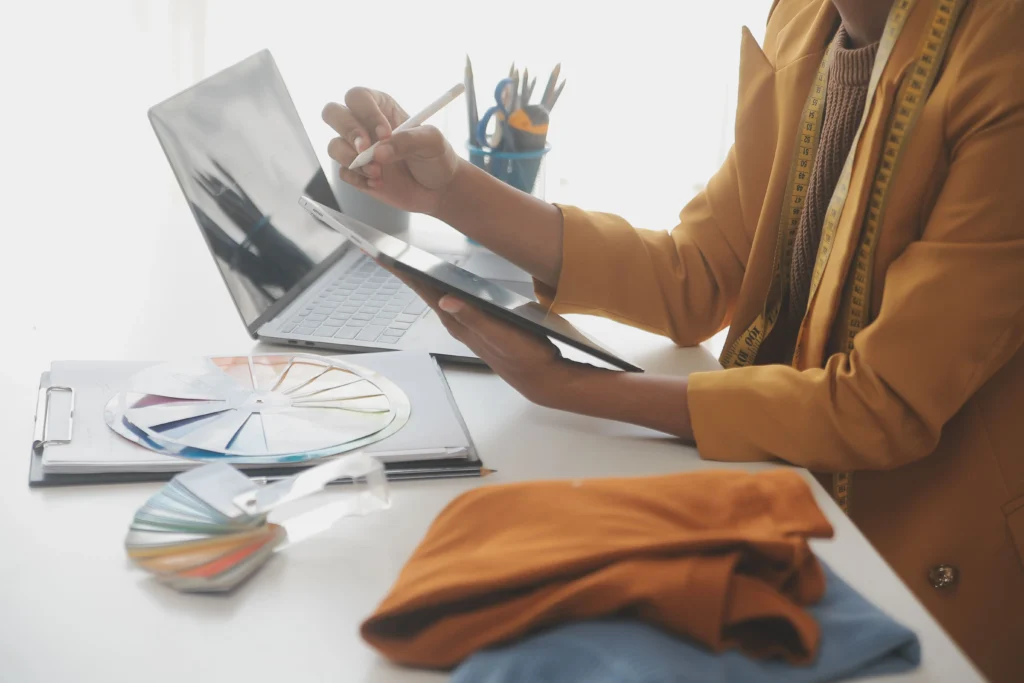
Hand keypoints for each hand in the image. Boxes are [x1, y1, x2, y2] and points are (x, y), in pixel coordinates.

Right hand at [322, 88, 460, 214]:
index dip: (367, 113)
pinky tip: (379, 184)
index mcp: (381, 107)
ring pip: (334, 146)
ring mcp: (357, 149)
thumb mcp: (432, 142)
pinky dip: (358, 180)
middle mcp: (364, 124)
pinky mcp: (356, 172)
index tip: (385, 134)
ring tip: (379, 173)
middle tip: (367, 151)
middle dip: (348, 132)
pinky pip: (343, 172)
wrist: (438, 190)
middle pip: (333, 114)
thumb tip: (379, 151)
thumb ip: (408, 140)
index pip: (358, 97)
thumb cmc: (436, 158)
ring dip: (353, 161)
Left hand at [379, 265, 579, 406]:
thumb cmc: (523, 355)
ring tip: (407, 263)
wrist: (540, 376)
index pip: (425, 291)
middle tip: (386, 253)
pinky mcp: (478, 325)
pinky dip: (443, 288)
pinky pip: (453, 302)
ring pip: (439, 296)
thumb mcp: (500, 334)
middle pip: (426, 292)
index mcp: (458, 321)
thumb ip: (474, 317)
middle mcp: (458, 322)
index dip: (403, 273)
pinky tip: (445, 281)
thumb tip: (445, 299)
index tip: (381, 257)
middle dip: (406, 273)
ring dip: (422, 280)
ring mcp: (467, 325)